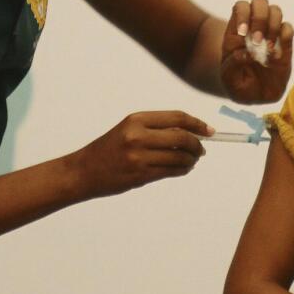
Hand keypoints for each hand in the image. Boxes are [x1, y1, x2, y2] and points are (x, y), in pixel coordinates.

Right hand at [72, 110, 211, 198]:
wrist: (83, 171)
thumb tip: (190, 132)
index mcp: (136, 119)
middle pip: (182, 137)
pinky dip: (182, 170)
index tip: (209, 130)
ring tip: (192, 160)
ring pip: (179, 157)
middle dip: (197, 144)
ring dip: (191, 160)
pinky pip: (170, 171)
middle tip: (202, 149)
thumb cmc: (109, 148)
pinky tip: (183, 168)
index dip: (197, 123)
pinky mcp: (140, 175)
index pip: (177, 117)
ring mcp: (139, 157)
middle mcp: (138, 136)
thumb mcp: (129, 129)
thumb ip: (156, 128)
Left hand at [220, 0, 293, 103]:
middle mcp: (255, 27)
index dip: (243, 14)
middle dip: (259, 18)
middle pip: (260, 2)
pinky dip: (285, 36)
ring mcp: (271, 33)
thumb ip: (233, 65)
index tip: (243, 33)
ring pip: (276, 10)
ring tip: (267, 48)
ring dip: (273, 26)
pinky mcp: (285, 44)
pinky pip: (288, 28)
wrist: (255, 95)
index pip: (240, 7)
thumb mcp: (228, 78)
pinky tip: (276, 55)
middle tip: (257, 40)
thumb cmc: (238, 84)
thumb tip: (247, 54)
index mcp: (237, 31)